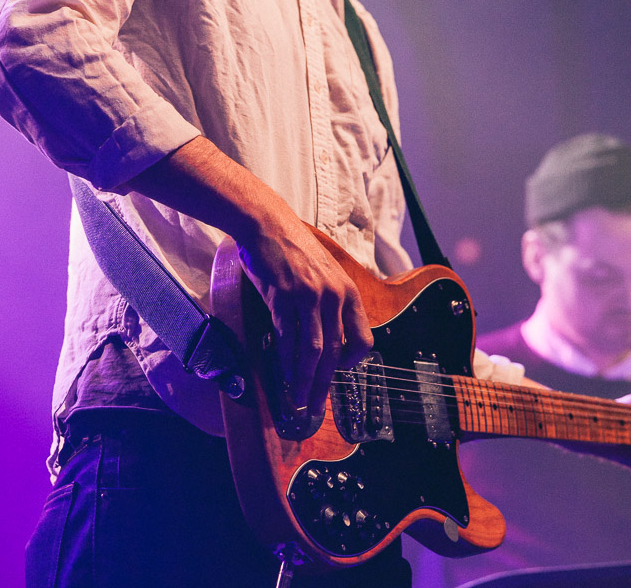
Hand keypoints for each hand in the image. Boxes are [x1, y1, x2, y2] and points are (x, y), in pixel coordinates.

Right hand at [125, 135, 372, 415]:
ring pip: (313, 350)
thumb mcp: (322, 275)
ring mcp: (311, 296)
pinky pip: (288, 337)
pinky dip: (286, 361)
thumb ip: (327, 304)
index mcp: (349, 292)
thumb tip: (322, 340)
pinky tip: (282, 375)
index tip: (335, 374)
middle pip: (335, 352)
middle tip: (315, 407)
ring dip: (304, 380)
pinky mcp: (286, 296)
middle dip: (324, 384)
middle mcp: (335, 296)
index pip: (363, 340)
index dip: (351, 364)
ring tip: (297, 400)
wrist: (268, 223)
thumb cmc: (292, 250)